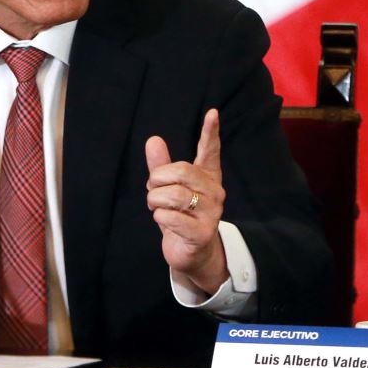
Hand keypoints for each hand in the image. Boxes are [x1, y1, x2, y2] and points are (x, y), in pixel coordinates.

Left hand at [145, 109, 228, 294]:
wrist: (192, 254)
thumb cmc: (180, 217)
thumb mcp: (168, 189)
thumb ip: (161, 166)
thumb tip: (153, 139)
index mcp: (207, 178)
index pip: (211, 151)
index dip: (210, 132)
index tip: (212, 113)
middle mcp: (214, 192)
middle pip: (181, 171)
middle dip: (158, 179)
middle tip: (152, 190)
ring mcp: (211, 213)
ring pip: (173, 195)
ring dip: (155, 200)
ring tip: (156, 207)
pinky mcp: (202, 232)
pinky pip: (171, 217)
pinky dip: (159, 216)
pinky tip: (164, 220)